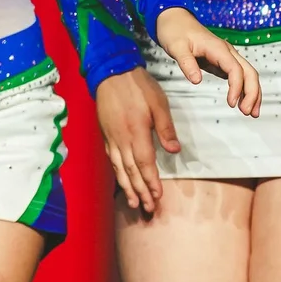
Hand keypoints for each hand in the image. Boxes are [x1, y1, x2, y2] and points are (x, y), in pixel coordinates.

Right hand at [96, 67, 178, 213]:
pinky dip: (117, 173)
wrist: (111, 73)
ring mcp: (112, 139)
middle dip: (140, 191)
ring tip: (133, 202)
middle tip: (147, 208)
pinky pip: (111, 160)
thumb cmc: (138, 86)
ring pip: (119, 169)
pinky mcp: (106, 135)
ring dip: (127, 187)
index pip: (145, 164)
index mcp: (137, 133)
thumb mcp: (159, 104)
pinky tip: (121, 180)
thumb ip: (166, 129)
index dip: (151, 182)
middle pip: (131, 172)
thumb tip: (175, 151)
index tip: (157, 196)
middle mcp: (122, 140)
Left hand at [153, 6, 261, 115]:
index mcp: (218, 48)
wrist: (174, 19)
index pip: (235, 70)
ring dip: (252, 93)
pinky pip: (239, 76)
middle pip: (249, 72)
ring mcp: (227, 57)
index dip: (237, 87)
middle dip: (252, 93)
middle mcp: (227, 52)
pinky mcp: (222, 62)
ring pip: (248, 74)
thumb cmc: (175, 31)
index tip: (231, 103)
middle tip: (248, 112)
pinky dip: (244, 89)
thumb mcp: (176, 47)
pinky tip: (242, 102)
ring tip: (252, 112)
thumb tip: (196, 81)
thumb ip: (187, 63)